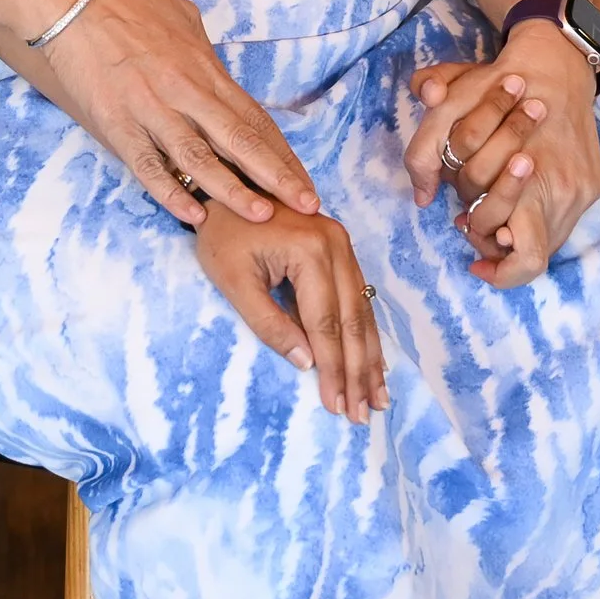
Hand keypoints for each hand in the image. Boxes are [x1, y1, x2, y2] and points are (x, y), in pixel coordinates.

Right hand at [40, 0, 320, 228]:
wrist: (72, 2)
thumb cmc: (129, 5)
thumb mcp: (184, 19)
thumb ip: (207, 57)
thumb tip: (222, 79)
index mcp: (204, 69)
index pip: (254, 118)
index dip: (282, 153)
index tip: (304, 179)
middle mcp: (185, 92)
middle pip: (239, 140)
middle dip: (276, 176)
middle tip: (307, 205)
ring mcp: (151, 109)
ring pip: (199, 157)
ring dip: (231, 190)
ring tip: (261, 215)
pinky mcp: (116, 123)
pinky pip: (147, 165)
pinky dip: (170, 191)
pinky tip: (192, 215)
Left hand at [190, 200, 384, 421]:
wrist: (226, 185)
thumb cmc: (222, 234)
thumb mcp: (234, 281)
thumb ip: (269, 323)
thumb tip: (306, 363)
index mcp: (310, 252)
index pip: (325, 324)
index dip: (333, 369)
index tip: (336, 406)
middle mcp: (336, 246)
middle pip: (352, 321)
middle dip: (358, 372)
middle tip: (363, 413)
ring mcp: (342, 244)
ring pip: (363, 310)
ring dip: (370, 357)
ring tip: (377, 397)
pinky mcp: (340, 247)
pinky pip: (359, 296)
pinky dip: (366, 332)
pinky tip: (373, 360)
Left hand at [407, 22, 599, 287]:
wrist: (557, 64)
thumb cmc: (499, 85)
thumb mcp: (450, 107)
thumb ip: (427, 145)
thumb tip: (421, 196)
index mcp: (532, 176)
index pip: (524, 255)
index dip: (497, 268)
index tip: (472, 257)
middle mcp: (564, 191)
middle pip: (531, 254)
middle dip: (496, 244)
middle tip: (470, 222)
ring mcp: (582, 191)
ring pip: (547, 243)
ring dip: (515, 234)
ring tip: (489, 210)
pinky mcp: (593, 186)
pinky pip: (562, 223)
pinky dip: (534, 220)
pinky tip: (514, 202)